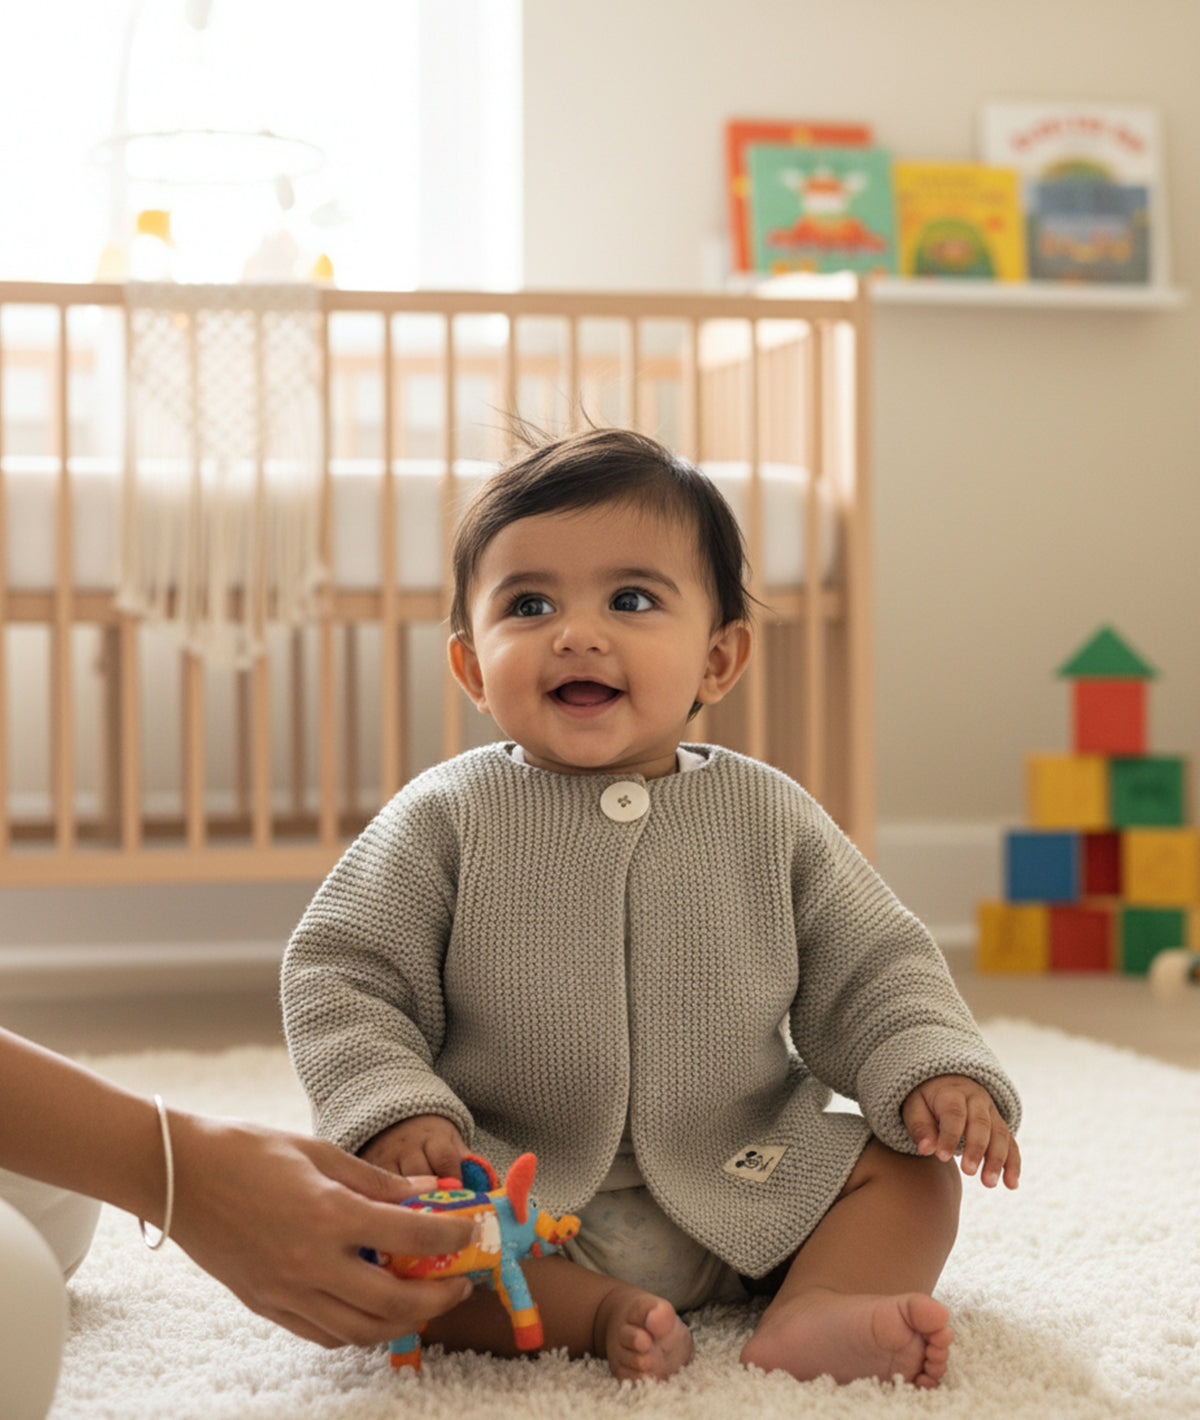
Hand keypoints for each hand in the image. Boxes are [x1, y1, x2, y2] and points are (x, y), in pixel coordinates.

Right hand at [166, 1111, 475, 1346]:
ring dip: (402, 1321)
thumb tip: (426, 1196)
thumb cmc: (246, 1151)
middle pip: (393, 1302)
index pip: (411, 1237)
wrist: (177, 1176)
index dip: (452, 1237)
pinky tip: (373, 1309)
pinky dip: (358, 1329)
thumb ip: (375, 1180)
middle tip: (461, 1283)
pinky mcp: (266, 1306)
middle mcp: (311, 1263)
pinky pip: (324, 1333)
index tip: (472, 1232)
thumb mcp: (318, 1151)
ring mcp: (286, 1292)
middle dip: (438, 1298)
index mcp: (329, 1214)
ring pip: (360, 1329)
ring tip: (424, 1301)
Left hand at [902, 1074, 1020, 1189]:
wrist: (945, 1080)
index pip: (954, 1114)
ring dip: (997, 1160)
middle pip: (981, 1124)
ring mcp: (991, 1112)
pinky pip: (1011, 1144)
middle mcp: (976, 1099)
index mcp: (952, 1092)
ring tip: (989, 1183)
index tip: (942, 1157)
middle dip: (976, 1149)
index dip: (949, 1136)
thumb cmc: (926, 1100)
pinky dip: (1013, 1164)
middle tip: (968, 1171)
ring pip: (1000, 1135)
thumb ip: (920, 1127)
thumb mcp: (915, 1106)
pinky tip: (1011, 1184)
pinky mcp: (1000, 1125)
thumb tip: (925, 1149)